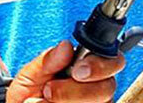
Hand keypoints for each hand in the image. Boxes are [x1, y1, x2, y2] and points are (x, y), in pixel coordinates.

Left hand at [7, 41, 124, 102]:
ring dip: (68, 101)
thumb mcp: (31, 73)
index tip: (77, 71)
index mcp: (86, 67)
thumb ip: (48, 60)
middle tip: (51, 89)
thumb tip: (67, 45)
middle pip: (108, 87)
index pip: (113, 60)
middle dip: (78, 90)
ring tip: (46, 98)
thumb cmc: (29, 92)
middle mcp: (97, 87)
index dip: (100, 65)